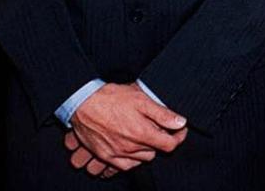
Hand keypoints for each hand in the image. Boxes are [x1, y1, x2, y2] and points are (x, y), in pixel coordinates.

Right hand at [69, 83, 187, 171]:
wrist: (83, 103)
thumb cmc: (113, 98)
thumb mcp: (142, 99)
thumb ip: (163, 114)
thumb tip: (181, 122)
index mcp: (141, 133)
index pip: (169, 145)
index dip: (179, 137)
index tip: (180, 129)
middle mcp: (129, 148)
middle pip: (155, 152)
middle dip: (160, 140)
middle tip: (159, 127)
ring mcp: (116, 154)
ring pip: (140, 160)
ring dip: (146, 149)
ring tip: (145, 134)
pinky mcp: (104, 156)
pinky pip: (123, 166)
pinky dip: (131, 159)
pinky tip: (131, 146)